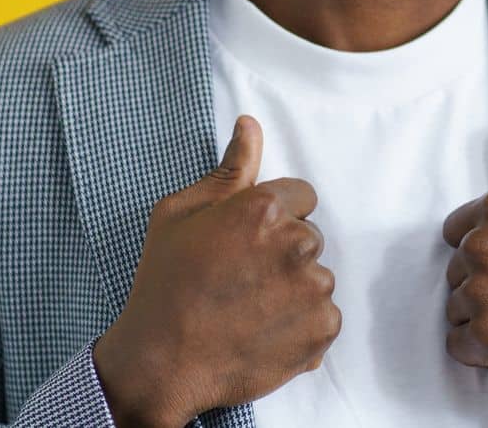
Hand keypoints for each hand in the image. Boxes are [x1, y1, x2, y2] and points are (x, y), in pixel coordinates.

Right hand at [93, 115, 340, 427]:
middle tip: (243, 279)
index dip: (274, 218)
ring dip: (295, 290)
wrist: (161, 362)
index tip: (248, 242)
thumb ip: (229, 169)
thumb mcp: (180, 214)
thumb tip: (251, 124)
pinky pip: (326, 316)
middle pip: (309, 237)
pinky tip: (265, 332)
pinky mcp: (322, 329)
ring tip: (251, 309)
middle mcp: (295, 244)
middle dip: (284, 253)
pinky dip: (303, 326)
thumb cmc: (165, 283)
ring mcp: (312, 289)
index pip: (301, 196)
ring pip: (318, 277)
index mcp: (264, 209)